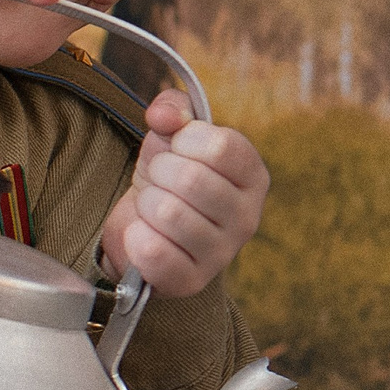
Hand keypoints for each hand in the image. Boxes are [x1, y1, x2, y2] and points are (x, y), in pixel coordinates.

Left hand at [97, 90, 269, 296]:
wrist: (147, 225)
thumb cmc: (168, 175)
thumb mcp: (172, 133)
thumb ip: (172, 108)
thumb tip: (163, 115)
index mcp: (253, 175)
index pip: (221, 146)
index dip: (185, 140)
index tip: (177, 147)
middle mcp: (248, 217)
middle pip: (192, 179)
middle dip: (158, 172)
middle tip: (159, 181)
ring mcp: (223, 253)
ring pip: (169, 213)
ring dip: (146, 203)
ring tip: (153, 207)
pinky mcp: (192, 281)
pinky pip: (153, 251)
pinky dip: (136, 236)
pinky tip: (143, 234)